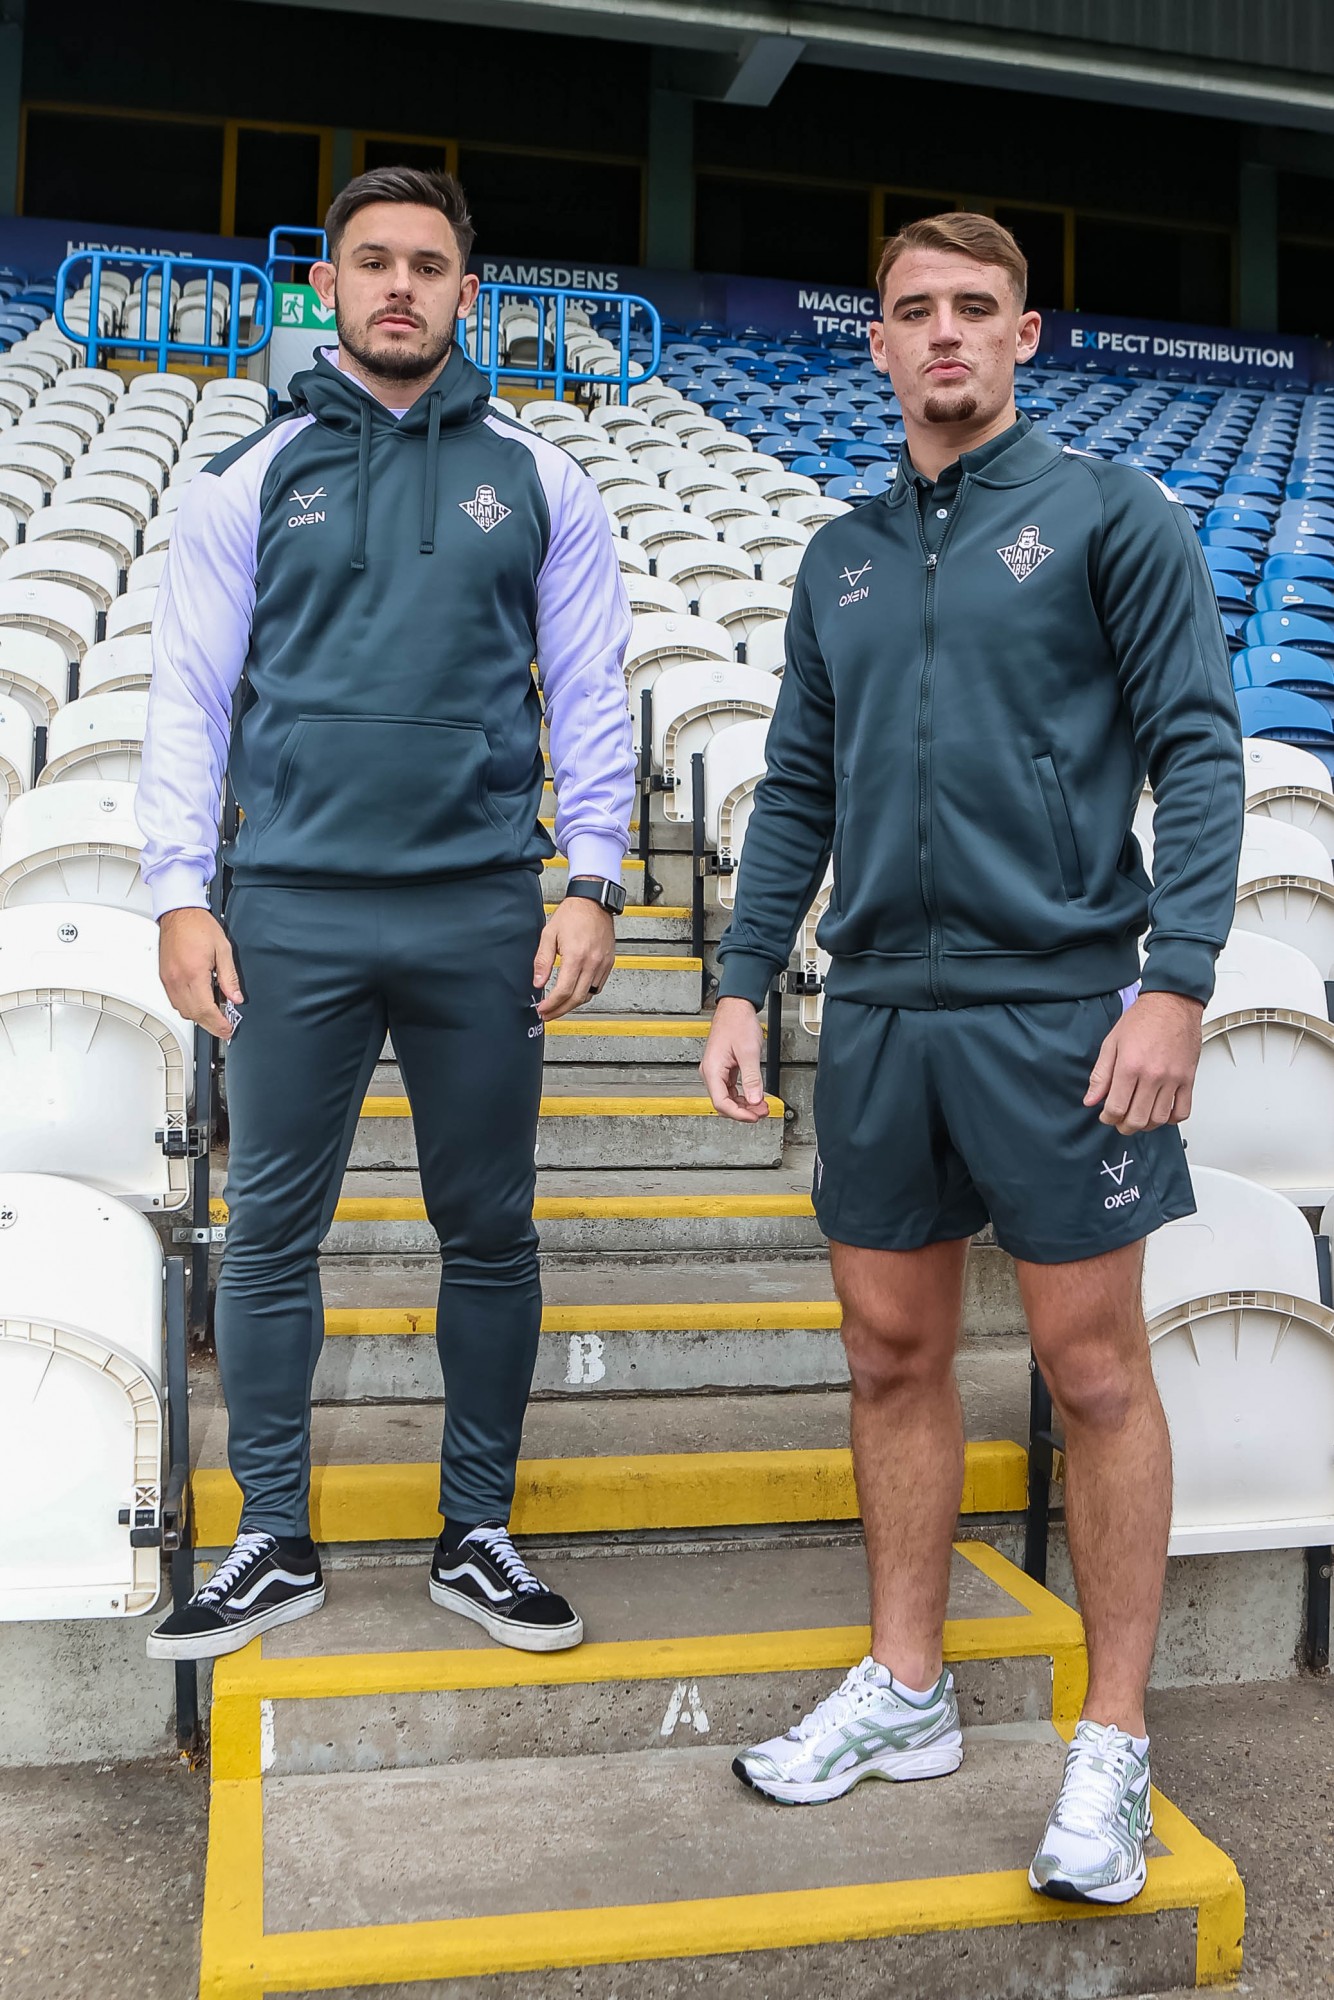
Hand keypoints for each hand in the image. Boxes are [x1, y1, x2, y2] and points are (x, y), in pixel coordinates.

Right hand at [158, 907, 243, 1041]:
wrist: (179, 913)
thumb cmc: (199, 926)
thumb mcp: (223, 950)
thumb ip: (230, 977)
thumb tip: (235, 998)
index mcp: (193, 974)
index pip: (205, 1010)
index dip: (218, 1024)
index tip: (227, 1029)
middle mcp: (177, 980)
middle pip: (193, 1015)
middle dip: (210, 1025)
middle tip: (224, 1027)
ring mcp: (168, 980)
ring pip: (182, 1010)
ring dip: (198, 1017)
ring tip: (215, 1014)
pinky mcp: (164, 977)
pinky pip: (175, 1001)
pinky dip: (188, 1007)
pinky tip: (200, 1002)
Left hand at [533, 887, 616, 1019]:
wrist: (593, 902)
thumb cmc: (572, 914)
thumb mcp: (549, 934)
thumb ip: (542, 961)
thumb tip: (538, 982)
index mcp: (576, 956)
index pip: (563, 991)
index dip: (552, 1005)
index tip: (542, 1009)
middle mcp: (592, 962)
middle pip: (577, 998)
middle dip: (561, 1010)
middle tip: (548, 1014)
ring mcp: (603, 964)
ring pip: (588, 994)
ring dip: (573, 1004)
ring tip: (559, 1006)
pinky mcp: (609, 963)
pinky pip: (598, 986)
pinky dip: (586, 993)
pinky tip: (575, 992)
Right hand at [700, 995, 770, 1122]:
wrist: (736, 1007)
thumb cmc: (738, 1023)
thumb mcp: (749, 1052)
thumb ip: (752, 1078)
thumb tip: (755, 1100)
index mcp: (712, 1069)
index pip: (721, 1103)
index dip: (739, 1114)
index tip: (754, 1117)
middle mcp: (711, 1072)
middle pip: (724, 1103)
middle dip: (744, 1111)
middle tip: (762, 1112)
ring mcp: (716, 1071)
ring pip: (728, 1097)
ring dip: (745, 1104)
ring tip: (762, 1106)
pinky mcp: (723, 1068)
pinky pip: (731, 1088)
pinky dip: (744, 1095)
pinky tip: (755, 1096)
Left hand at [1084, 990, 1202, 1134]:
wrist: (1172, 1003)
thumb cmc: (1143, 1018)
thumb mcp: (1111, 1043)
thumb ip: (1100, 1075)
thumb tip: (1091, 1099)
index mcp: (1130, 1066)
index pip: (1116, 1107)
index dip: (1108, 1117)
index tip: (1106, 1115)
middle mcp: (1153, 1075)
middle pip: (1137, 1118)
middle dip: (1124, 1125)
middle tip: (1120, 1120)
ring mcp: (1173, 1079)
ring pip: (1159, 1119)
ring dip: (1146, 1124)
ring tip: (1138, 1116)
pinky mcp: (1188, 1079)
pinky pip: (1182, 1111)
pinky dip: (1170, 1119)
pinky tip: (1161, 1112)